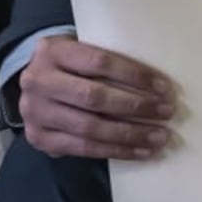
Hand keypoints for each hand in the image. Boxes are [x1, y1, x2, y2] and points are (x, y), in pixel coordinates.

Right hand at [16, 36, 175, 159]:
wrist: (35, 83)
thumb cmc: (72, 65)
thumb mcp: (83, 50)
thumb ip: (110, 61)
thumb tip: (159, 84)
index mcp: (53, 51)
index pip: (100, 62)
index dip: (135, 75)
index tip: (164, 87)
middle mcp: (38, 81)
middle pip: (94, 97)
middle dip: (136, 107)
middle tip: (167, 112)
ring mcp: (34, 112)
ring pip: (89, 127)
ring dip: (130, 134)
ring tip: (160, 136)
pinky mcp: (38, 138)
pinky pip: (82, 148)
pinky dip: (115, 151)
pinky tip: (140, 151)